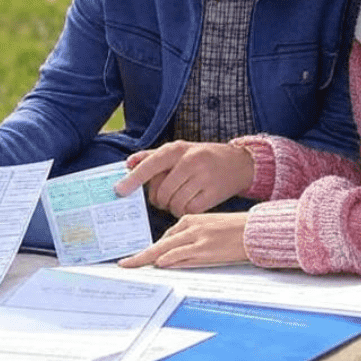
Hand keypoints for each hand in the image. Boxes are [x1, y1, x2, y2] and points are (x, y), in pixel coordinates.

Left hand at [114, 141, 254, 216]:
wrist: (240, 163)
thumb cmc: (203, 157)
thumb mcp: (180, 150)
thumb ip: (152, 156)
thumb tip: (128, 163)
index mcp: (178, 149)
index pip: (150, 165)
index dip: (133, 179)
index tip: (119, 190)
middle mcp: (190, 161)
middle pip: (161, 192)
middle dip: (158, 199)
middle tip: (164, 197)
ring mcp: (203, 177)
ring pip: (174, 203)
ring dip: (172, 207)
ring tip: (179, 198)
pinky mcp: (214, 193)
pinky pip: (189, 210)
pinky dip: (185, 211)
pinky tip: (190, 203)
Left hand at [119, 212, 248, 268]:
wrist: (254, 230)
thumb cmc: (234, 231)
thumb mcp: (208, 229)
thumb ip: (190, 238)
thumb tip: (171, 255)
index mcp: (190, 220)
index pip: (165, 238)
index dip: (149, 250)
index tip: (136, 258)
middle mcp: (190, 227)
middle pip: (159, 244)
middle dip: (140, 256)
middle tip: (124, 264)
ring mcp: (197, 239)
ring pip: (166, 250)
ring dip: (147, 259)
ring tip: (133, 267)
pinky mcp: (206, 249)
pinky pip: (182, 255)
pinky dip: (169, 260)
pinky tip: (159, 264)